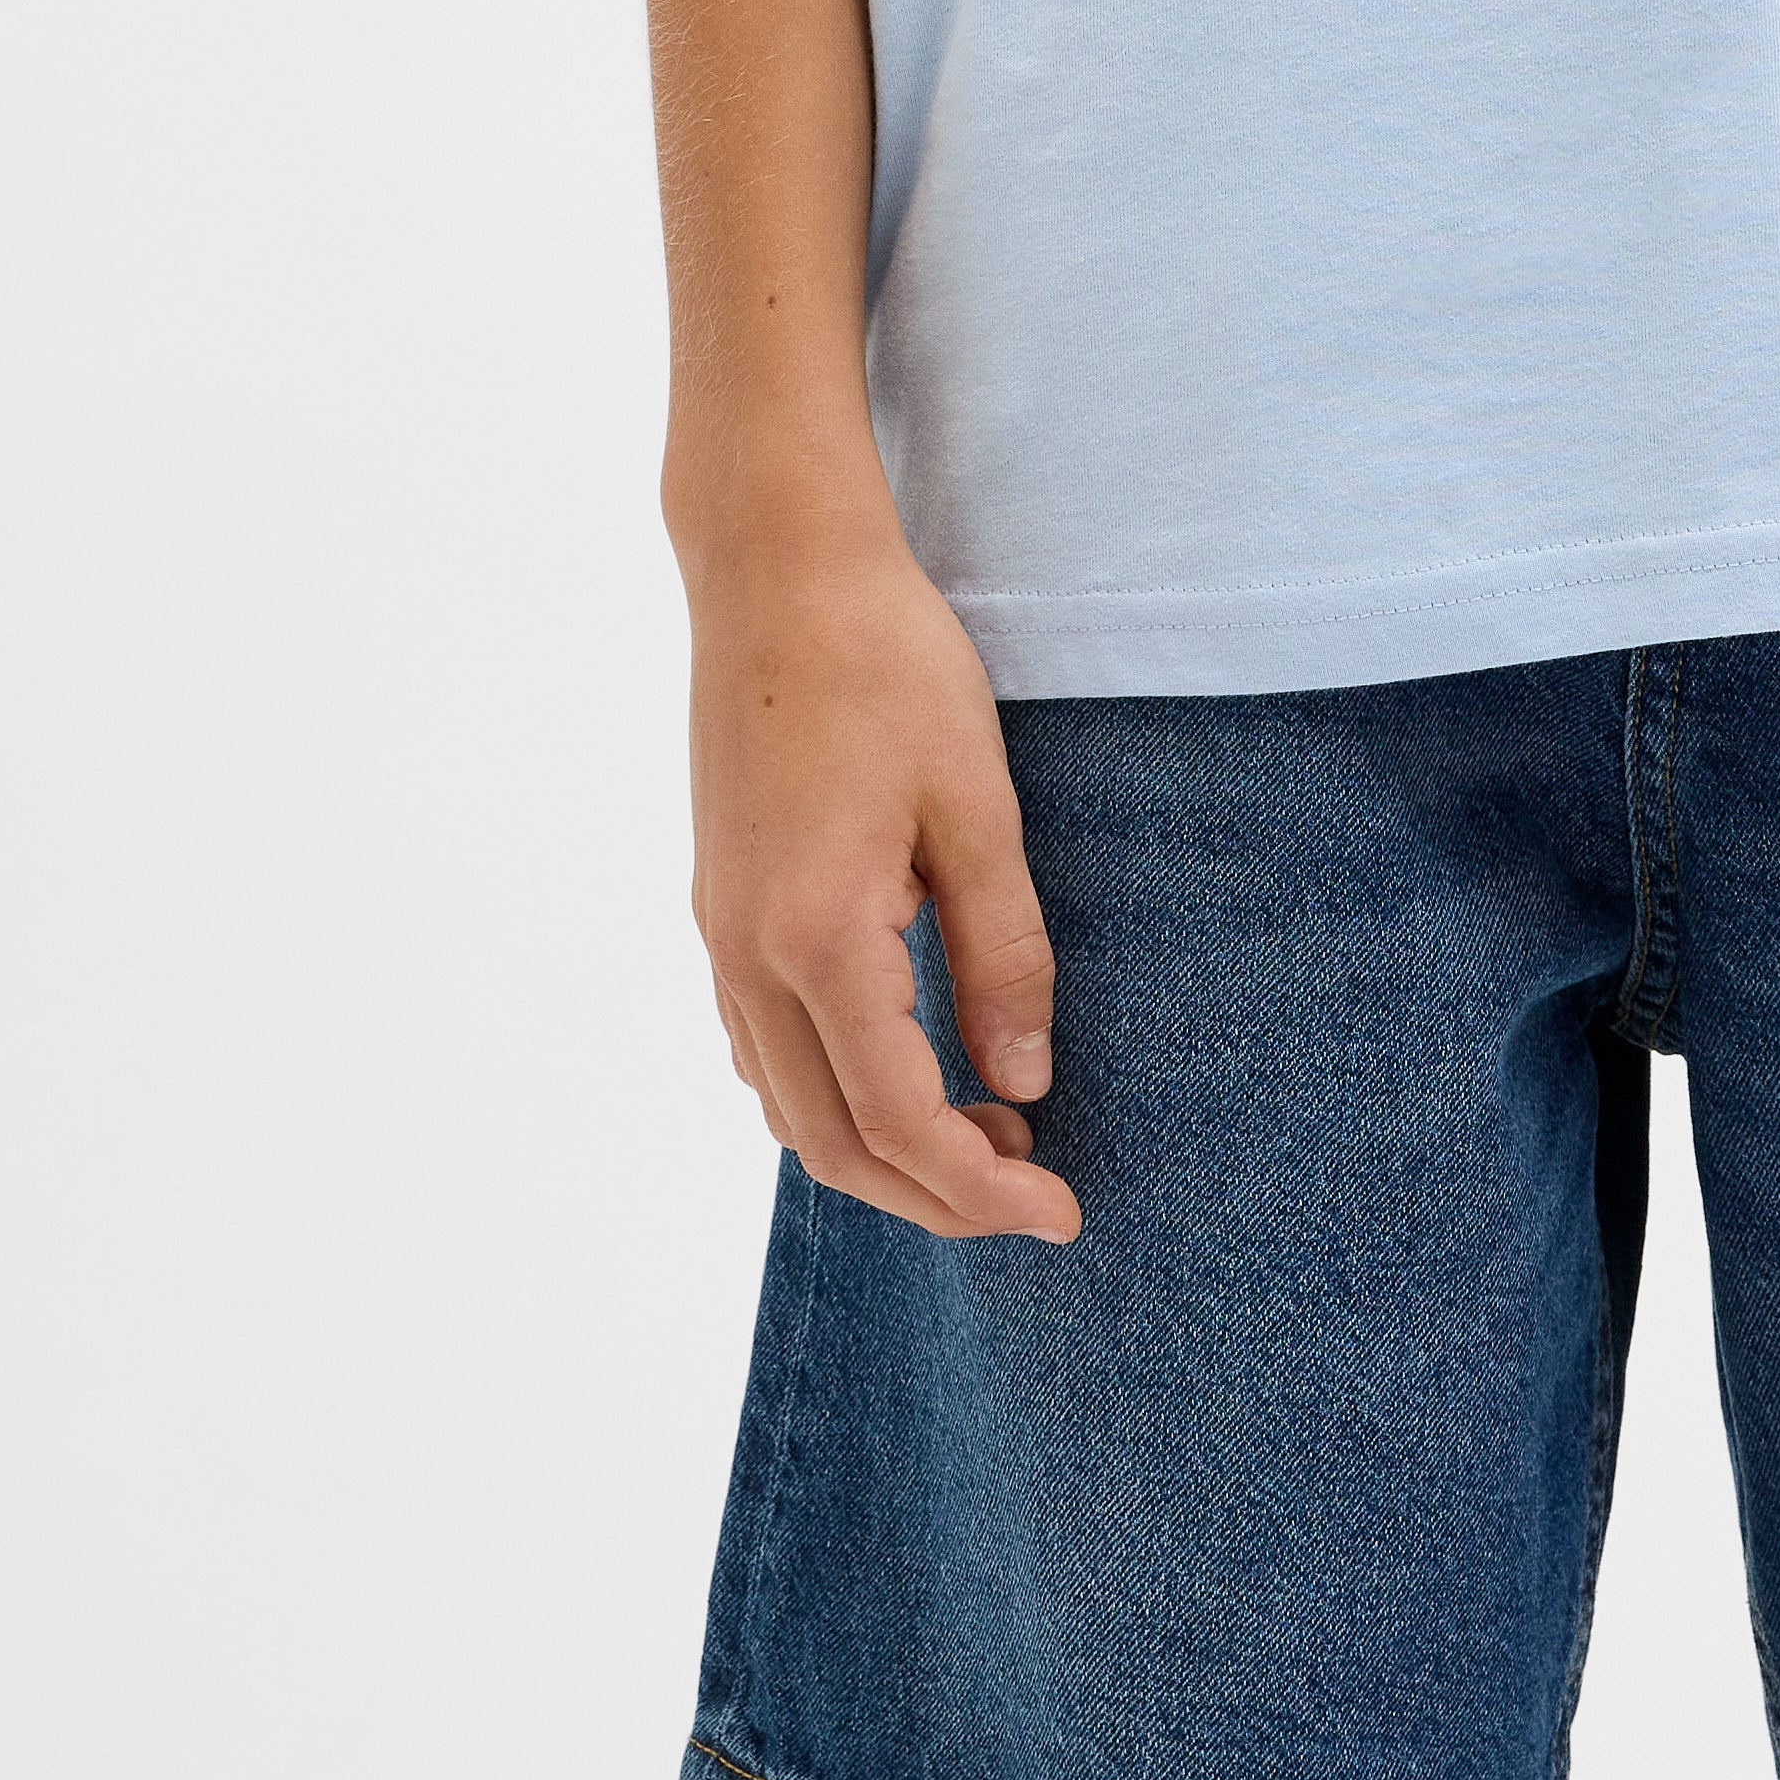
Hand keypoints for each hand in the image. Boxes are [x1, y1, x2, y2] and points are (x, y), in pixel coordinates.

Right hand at [684, 510, 1081, 1240]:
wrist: (777, 568)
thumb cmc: (887, 665)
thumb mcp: (976, 805)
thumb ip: (1003, 954)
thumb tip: (1027, 1082)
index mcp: (816, 939)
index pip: (898, 1121)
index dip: (979, 1188)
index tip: (1060, 1211)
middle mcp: (748, 957)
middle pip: (831, 1142)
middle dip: (933, 1193)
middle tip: (1033, 1194)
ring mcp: (720, 934)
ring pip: (786, 1105)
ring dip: (880, 1147)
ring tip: (986, 1131)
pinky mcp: (719, 905)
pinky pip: (762, 1046)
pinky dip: (830, 1092)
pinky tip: (901, 1064)